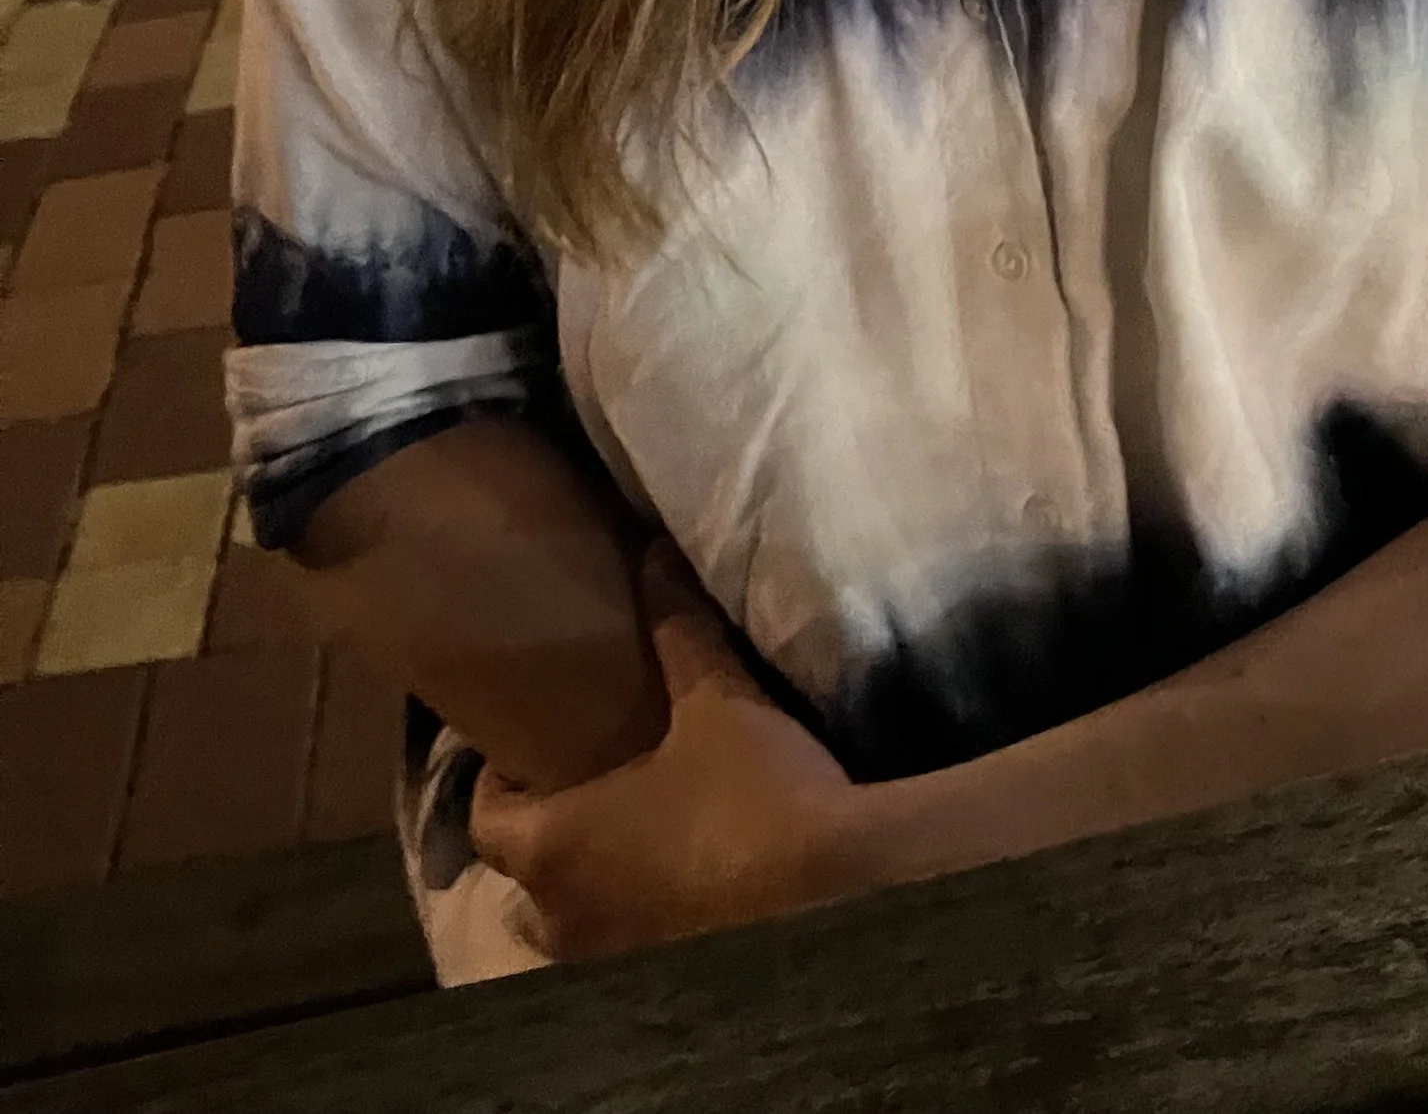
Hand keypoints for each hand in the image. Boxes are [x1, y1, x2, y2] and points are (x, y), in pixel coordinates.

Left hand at [469, 546, 867, 958]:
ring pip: (569, 928)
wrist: (834, 886)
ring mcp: (612, 960)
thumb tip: (654, 554)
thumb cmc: (753, 792)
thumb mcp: (717, 698)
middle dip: (542, 843)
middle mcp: (564, 915)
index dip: (497, 782)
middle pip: (519, 885)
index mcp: (553, 847)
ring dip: (584, 890)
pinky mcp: (663, 982)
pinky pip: (621, 951)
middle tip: (581, 794)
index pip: (484, 820)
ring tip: (627, 845)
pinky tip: (675, 888)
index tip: (526, 748)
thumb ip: (677, 626)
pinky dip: (632, 921)